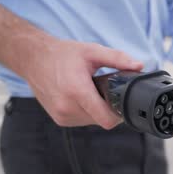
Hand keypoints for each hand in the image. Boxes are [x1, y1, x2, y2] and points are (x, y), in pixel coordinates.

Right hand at [23, 39, 142, 128]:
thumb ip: (118, 59)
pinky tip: (83, 97)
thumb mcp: (92, 51)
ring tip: (92, 92)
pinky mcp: (59, 119)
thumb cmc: (62, 55)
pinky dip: (87, 112)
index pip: (106, 119)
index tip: (122, 103)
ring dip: (97, 111)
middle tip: (105, 91)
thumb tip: (139, 66)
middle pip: (102, 120)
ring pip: (92, 122)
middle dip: (108, 108)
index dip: (119, 114)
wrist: (33, 59)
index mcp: (77, 91)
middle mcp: (68, 107)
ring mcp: (62, 115)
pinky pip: (82, 121)